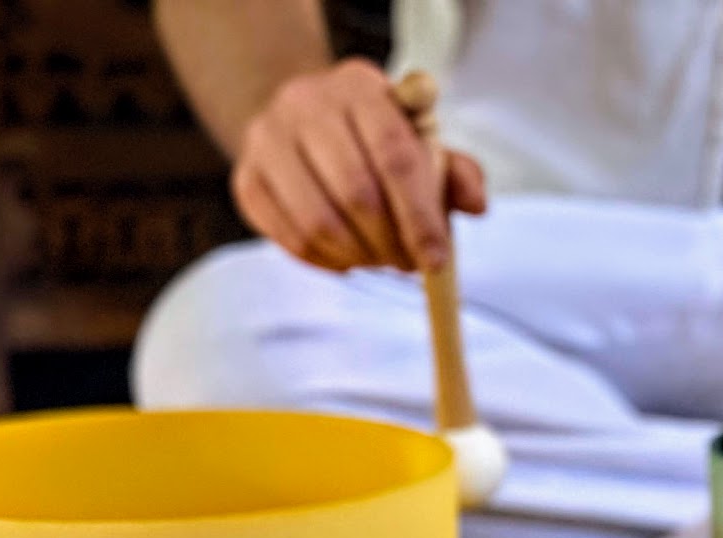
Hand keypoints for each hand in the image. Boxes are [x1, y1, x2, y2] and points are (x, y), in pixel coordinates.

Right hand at [230, 57, 486, 272]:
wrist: (302, 122)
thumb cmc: (374, 140)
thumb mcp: (420, 143)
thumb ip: (455, 172)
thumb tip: (476, 204)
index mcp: (360, 87)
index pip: (395, 156)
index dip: (420, 216)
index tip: (437, 261)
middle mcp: (306, 103)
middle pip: (356, 193)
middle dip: (390, 244)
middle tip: (407, 266)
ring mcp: (267, 140)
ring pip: (319, 222)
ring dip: (359, 257)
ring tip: (379, 261)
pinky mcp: (246, 178)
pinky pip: (290, 239)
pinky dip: (326, 263)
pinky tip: (348, 260)